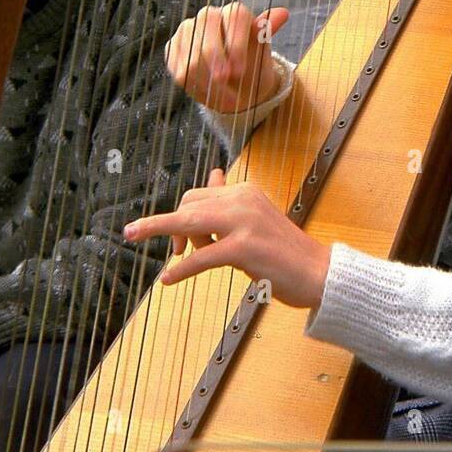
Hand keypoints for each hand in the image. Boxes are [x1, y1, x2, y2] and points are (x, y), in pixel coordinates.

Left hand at [124, 169, 330, 307]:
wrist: (318, 272)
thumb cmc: (285, 251)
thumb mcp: (256, 218)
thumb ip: (231, 200)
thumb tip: (214, 173)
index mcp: (245, 191)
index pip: (199, 194)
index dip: (181, 215)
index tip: (180, 240)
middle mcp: (244, 200)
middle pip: (189, 204)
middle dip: (169, 224)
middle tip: (173, 250)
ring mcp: (244, 223)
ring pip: (189, 222)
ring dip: (157, 229)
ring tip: (134, 237)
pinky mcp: (244, 248)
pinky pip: (201, 256)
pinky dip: (181, 268)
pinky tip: (169, 278)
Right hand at [166, 2, 289, 113]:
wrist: (236, 87)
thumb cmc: (252, 68)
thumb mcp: (262, 56)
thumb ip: (265, 35)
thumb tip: (283, 13)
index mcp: (235, 13)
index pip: (235, 15)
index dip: (236, 42)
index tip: (241, 69)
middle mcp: (210, 15)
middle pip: (208, 25)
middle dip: (216, 57)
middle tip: (225, 81)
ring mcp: (188, 29)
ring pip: (191, 49)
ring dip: (206, 77)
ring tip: (224, 98)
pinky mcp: (173, 47)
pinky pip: (178, 65)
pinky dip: (193, 83)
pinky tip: (208, 93)